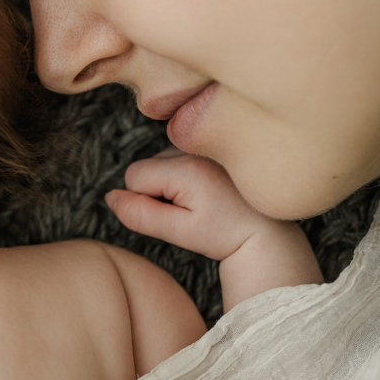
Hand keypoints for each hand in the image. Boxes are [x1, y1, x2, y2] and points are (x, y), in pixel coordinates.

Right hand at [106, 148, 321, 309]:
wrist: (268, 230)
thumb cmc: (225, 234)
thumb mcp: (180, 232)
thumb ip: (140, 215)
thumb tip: (111, 197)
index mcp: (186, 168)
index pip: (133, 176)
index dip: (145, 200)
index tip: (176, 215)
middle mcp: (195, 148)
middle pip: (146, 166)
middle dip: (157, 189)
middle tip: (191, 210)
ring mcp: (205, 144)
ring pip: (161, 161)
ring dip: (171, 182)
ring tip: (202, 201)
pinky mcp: (212, 145)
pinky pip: (178, 156)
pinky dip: (184, 173)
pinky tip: (208, 189)